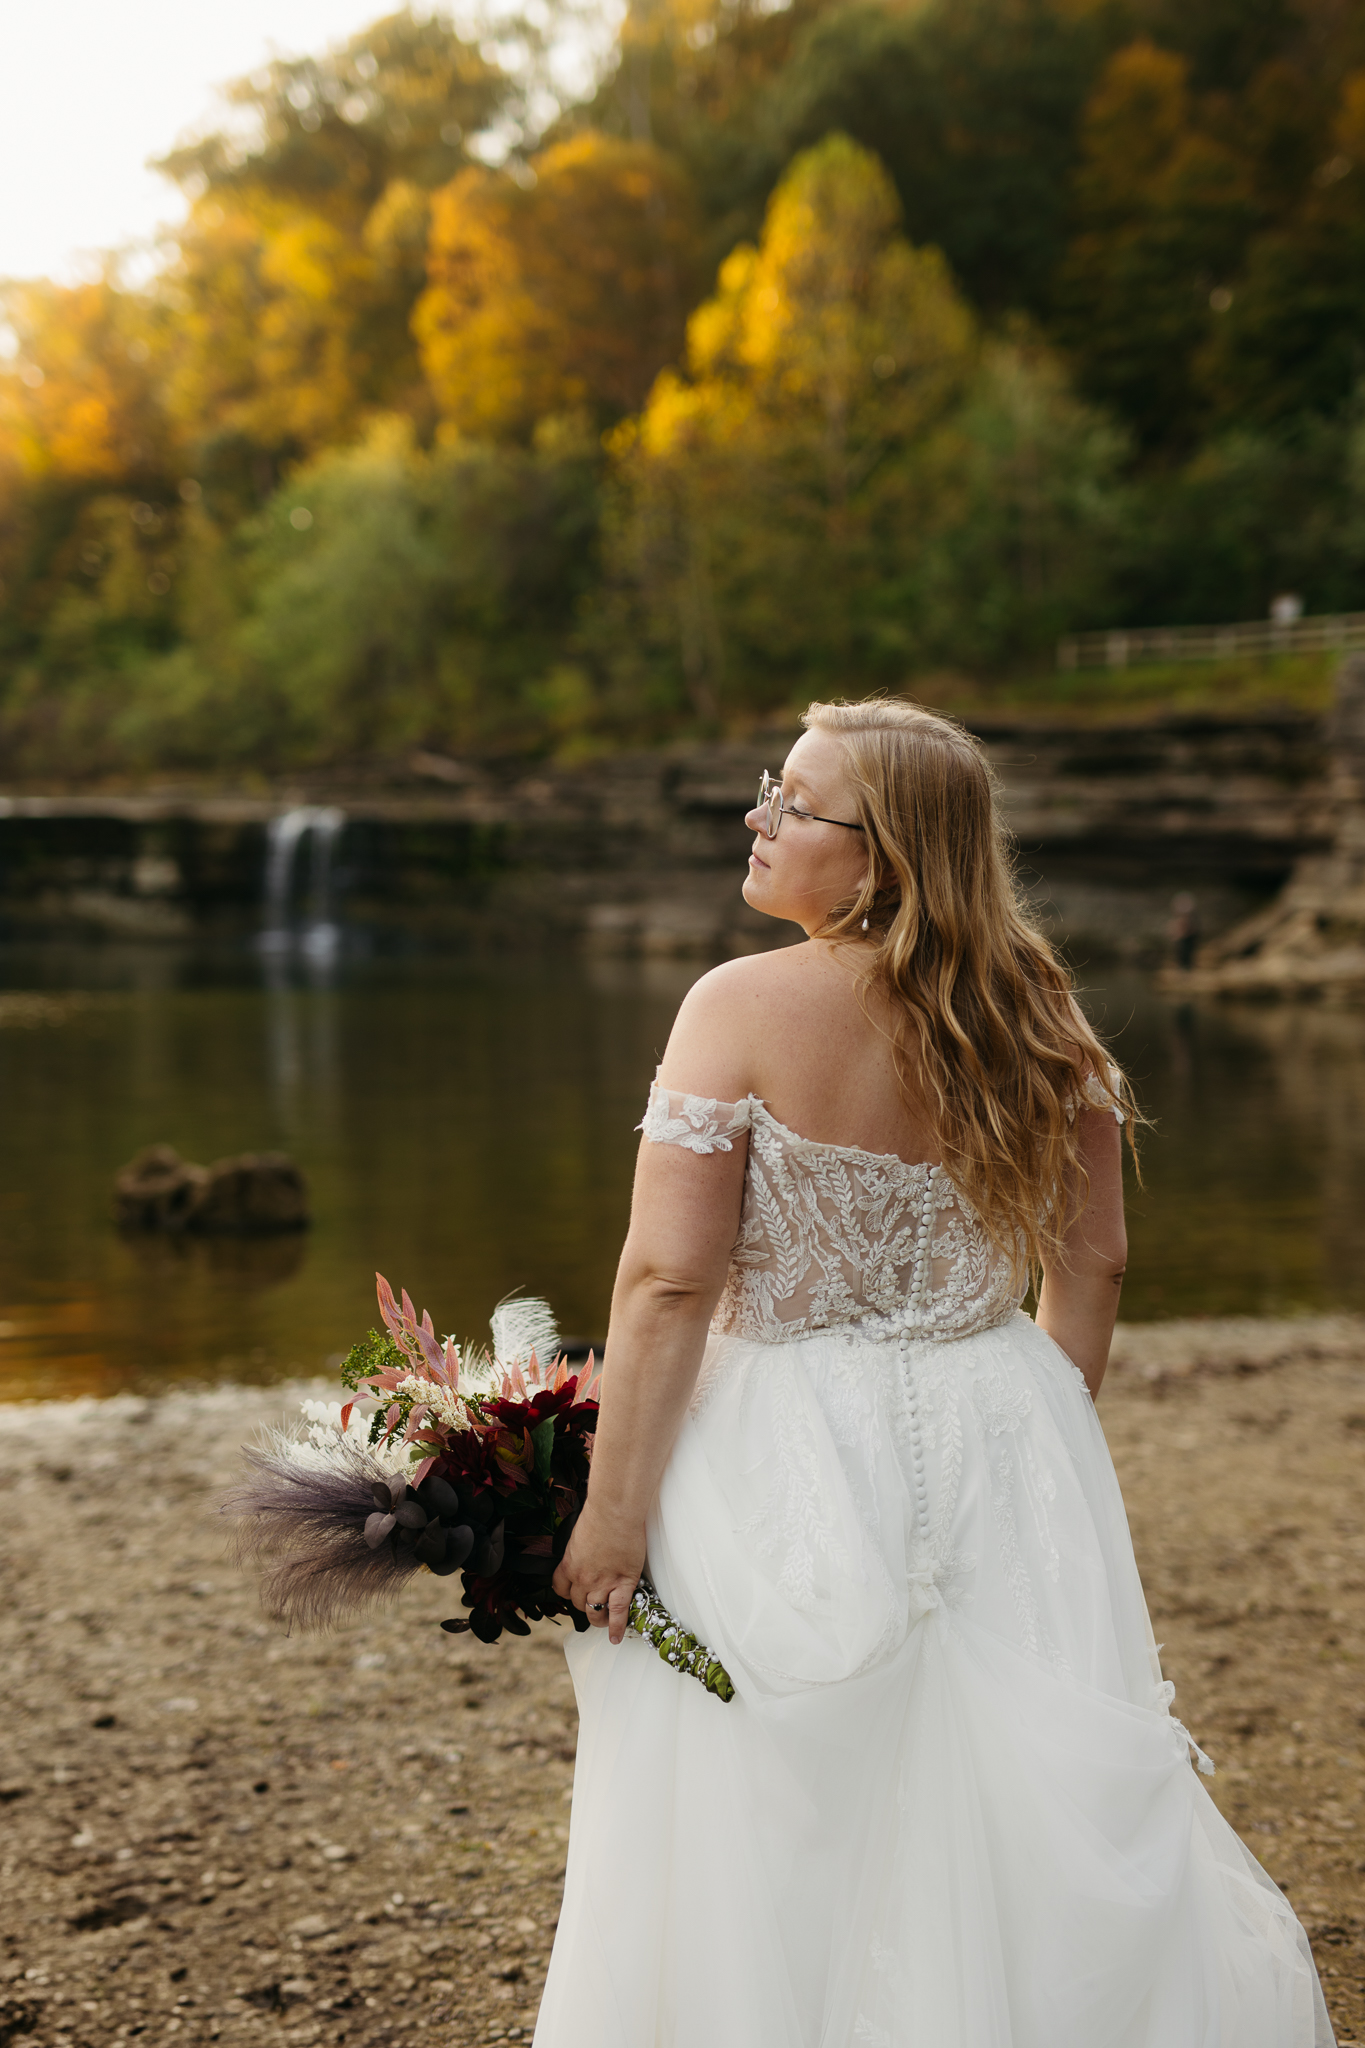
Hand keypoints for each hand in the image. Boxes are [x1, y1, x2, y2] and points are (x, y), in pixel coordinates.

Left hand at [553, 1505, 645, 1645]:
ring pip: (595, 1611)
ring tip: (603, 1621)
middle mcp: (582, 1578)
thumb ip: (580, 1548)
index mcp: (569, 1564)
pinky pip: (617, 1612)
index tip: (573, 1592)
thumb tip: (587, 1550)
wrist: (615, 1510)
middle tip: (592, 1603)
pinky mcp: (622, 1584)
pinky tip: (615, 1636)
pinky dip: (616, 1627)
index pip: (561, 1588)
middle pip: (577, 1602)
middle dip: (584, 1604)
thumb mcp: (579, 1534)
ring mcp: (602, 1583)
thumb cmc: (600, 1514)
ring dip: (598, 1619)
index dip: (568, 1592)